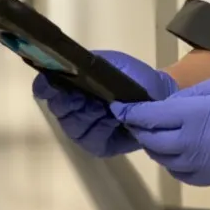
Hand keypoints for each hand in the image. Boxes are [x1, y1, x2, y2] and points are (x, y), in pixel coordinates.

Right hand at [34, 51, 177, 157]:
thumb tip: (68, 65)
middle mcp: (76, 109)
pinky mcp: (101, 145)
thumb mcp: (115, 64)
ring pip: (72, 127)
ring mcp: (87, 129)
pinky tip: (112, 122)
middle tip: (84, 96)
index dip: (46, 88)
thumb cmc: (138, 79)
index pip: (48, 89)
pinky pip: (91, 141)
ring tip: (104, 108)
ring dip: (87, 116)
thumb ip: (90, 64)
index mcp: (76, 87)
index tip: (51, 84)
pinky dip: (101, 131)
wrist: (163, 97)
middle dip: (69, 102)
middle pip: (59, 110)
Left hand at [112, 72, 209, 185]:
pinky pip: (179, 172)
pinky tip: (176, 149)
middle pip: (150, 140)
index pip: (149, 117)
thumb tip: (171, 103)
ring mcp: (200, 165)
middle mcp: (190, 144)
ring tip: (156, 132)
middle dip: (139, 128)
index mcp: (193, 116)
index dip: (131, 112)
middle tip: (136, 117)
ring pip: (162, 159)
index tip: (119, 106)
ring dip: (154, 146)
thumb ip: (194, 95)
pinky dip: (171, 161)